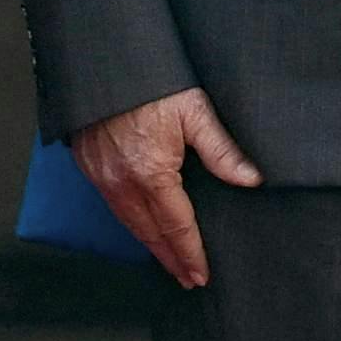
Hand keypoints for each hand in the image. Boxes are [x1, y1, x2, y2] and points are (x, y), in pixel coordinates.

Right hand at [67, 87, 261, 288]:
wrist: (103, 61)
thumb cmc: (152, 82)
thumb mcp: (195, 111)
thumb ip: (222, 150)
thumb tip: (251, 180)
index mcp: (151, 174)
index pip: (177, 226)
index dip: (191, 253)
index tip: (201, 275)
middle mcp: (122, 183)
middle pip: (151, 234)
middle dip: (171, 259)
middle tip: (187, 279)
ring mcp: (102, 176)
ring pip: (129, 223)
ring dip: (150, 245)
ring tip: (168, 261)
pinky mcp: (89, 165)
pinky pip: (112, 206)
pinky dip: (130, 223)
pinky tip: (142, 227)